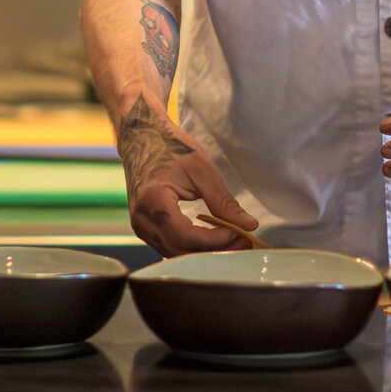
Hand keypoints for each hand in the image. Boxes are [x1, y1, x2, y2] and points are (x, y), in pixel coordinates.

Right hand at [115, 98, 258, 253]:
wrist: (141, 138)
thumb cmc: (171, 148)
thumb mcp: (202, 171)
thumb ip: (224, 203)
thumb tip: (250, 226)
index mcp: (154, 202)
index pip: (186, 236)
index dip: (215, 240)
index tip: (239, 232)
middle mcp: (142, 220)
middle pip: (181, 250)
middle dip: (214, 250)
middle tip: (243, 241)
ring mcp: (141, 227)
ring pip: (176, 253)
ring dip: (205, 251)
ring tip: (232, 240)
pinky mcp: (145, 228)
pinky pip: (171, 245)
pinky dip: (193, 246)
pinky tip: (213, 237)